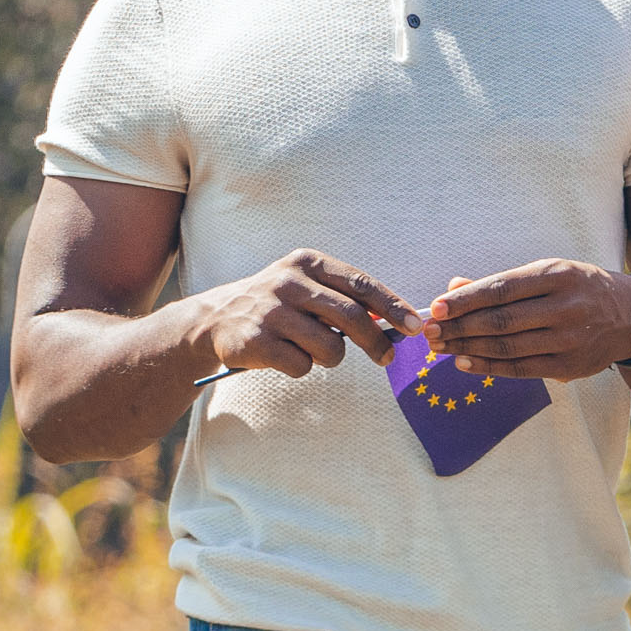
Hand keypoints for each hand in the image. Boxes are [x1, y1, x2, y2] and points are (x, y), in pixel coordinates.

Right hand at [189, 249, 415, 377]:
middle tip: (387, 358)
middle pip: (351, 317)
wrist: (217, 318)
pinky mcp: (257, 342)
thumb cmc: (278, 304)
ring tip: (310, 349)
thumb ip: (343, 297)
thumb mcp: (306, 285)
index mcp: (307, 262)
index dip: (392, 307)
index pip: (361, 284)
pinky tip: (284, 355)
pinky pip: (302, 366)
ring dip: (329, 357)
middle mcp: (289, 282)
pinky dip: (301, 367)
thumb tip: (395, 321)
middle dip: (375, 342)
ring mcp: (271, 312)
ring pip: (330, 348)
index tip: (414, 327)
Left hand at [416, 258, 630, 382]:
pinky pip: (520, 368)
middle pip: (501, 320)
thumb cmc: (577, 289)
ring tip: (439, 348)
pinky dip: (488, 367)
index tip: (436, 307)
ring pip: (507, 346)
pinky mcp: (569, 366)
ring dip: (467, 348)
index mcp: (556, 275)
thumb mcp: (547, 273)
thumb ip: (501, 283)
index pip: (502, 288)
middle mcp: (564, 306)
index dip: (466, 300)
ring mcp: (568, 339)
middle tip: (429, 332)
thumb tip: (454, 287)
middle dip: (459, 327)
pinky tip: (464, 363)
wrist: (629, 316)